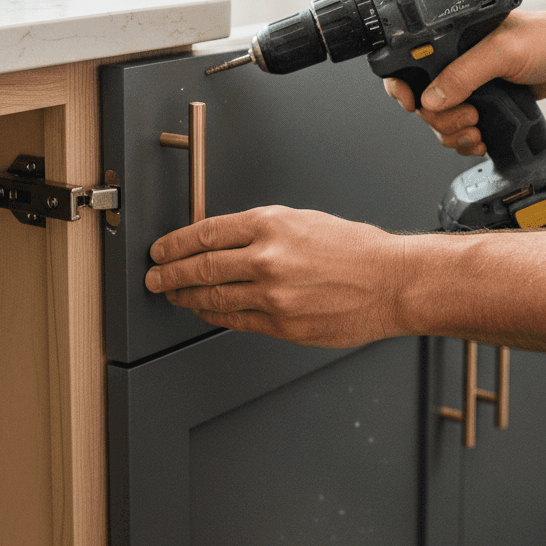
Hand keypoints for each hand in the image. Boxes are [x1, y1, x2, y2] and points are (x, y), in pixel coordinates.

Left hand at [144, 205, 409, 348]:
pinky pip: (235, 321)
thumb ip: (261, 231)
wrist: (391, 282)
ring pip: (213, 297)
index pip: (205, 233)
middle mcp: (268, 258)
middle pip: (200, 266)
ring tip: (173, 296)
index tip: (161, 250)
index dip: (175, 243)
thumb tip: (222, 241)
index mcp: (271, 225)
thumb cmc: (355, 250)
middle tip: (154, 277)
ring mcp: (273, 295)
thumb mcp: (304, 221)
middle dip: (169, 274)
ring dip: (186, 297)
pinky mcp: (282, 324)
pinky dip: (213, 315)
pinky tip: (204, 311)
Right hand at [383, 9, 545, 155]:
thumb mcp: (501, 52)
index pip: (408, 65)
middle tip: (468, 116)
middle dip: (441, 119)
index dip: (400, 87)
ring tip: (476, 129)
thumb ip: (464, 73)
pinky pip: (458, 131)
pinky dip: (466, 141)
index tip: (410, 103)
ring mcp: (466, 87)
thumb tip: (431, 98)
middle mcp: (454, 64)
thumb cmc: (544, 39)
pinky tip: (481, 139)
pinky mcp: (481, 105)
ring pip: (439, 121)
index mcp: (449, 41)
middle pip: (422, 103)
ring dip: (453, 133)